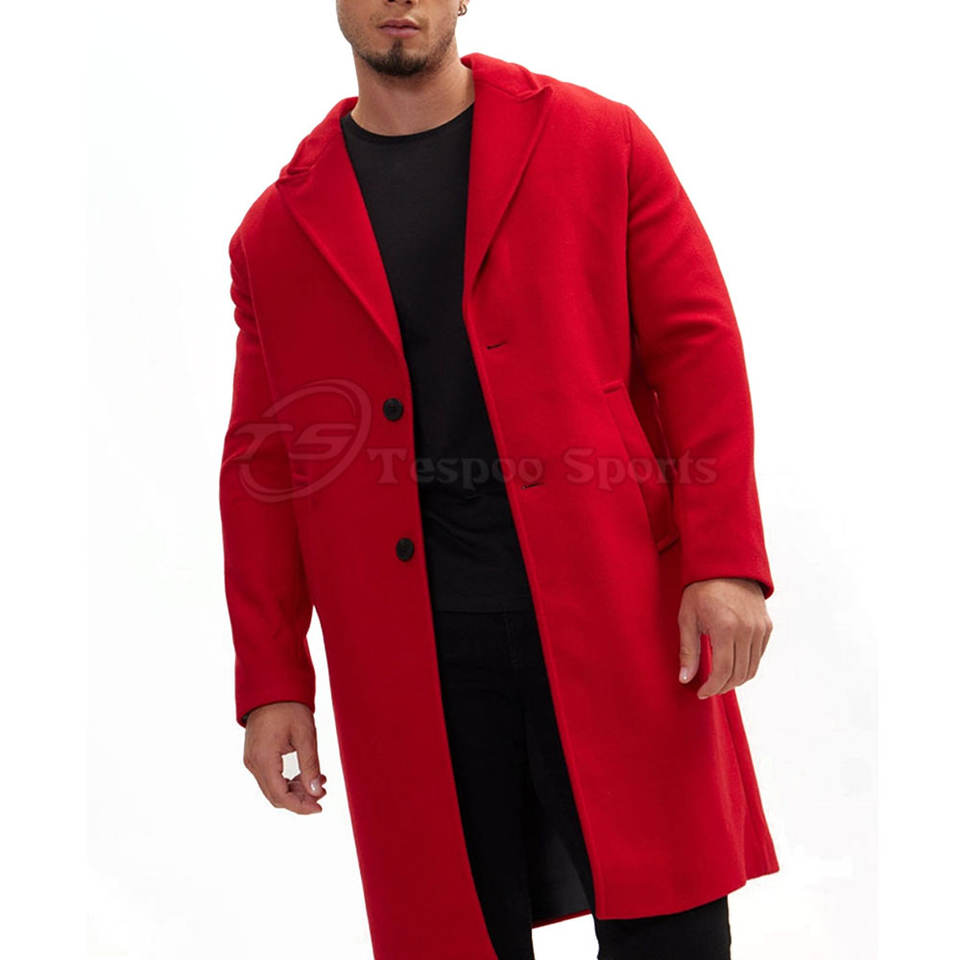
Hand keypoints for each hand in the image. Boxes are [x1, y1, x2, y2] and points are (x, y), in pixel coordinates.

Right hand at [243, 701, 326, 813]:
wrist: (272, 686)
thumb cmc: (289, 707)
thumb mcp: (306, 735)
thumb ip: (310, 766)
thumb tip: (316, 793)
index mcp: (264, 759)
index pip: (280, 795)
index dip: (300, 806)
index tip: (319, 807)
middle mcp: (253, 763)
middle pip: (275, 795)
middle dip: (300, 799)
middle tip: (322, 794)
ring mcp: (251, 759)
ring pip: (272, 787)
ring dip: (295, 790)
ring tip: (319, 782)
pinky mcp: (255, 755)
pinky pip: (270, 776)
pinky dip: (287, 780)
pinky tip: (305, 775)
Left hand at [677, 578, 772, 698]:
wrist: (726, 565)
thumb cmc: (701, 590)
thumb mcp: (687, 618)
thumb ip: (688, 651)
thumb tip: (685, 679)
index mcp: (726, 628)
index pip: (723, 671)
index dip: (712, 687)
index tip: (701, 693)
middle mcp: (747, 630)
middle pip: (739, 673)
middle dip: (722, 686)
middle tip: (708, 688)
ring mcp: (760, 629)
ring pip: (752, 668)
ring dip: (735, 679)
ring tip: (719, 680)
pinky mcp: (767, 627)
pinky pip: (758, 656)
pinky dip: (746, 666)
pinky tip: (731, 664)